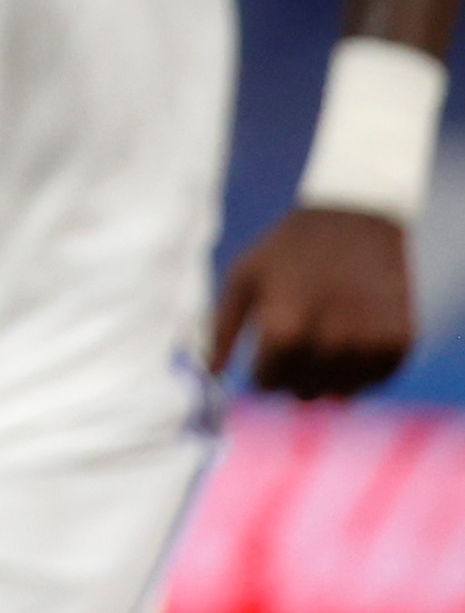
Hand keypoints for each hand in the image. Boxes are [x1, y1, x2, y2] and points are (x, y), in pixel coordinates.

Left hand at [215, 207, 417, 397]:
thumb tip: (211, 374)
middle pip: (303, 393)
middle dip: (292, 376)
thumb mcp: (244, 277)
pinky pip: (374, 381)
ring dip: (326, 376)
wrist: (353, 218)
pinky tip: (350, 338)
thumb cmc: (288, 249)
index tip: (264, 358)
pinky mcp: (400, 342)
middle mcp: (330, 341)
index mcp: (284, 326)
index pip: (268, 383)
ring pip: (339, 394)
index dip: (261, 373)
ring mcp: (369, 344)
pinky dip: (360, 370)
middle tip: (295, 345)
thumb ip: (221, 329)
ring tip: (322, 337)